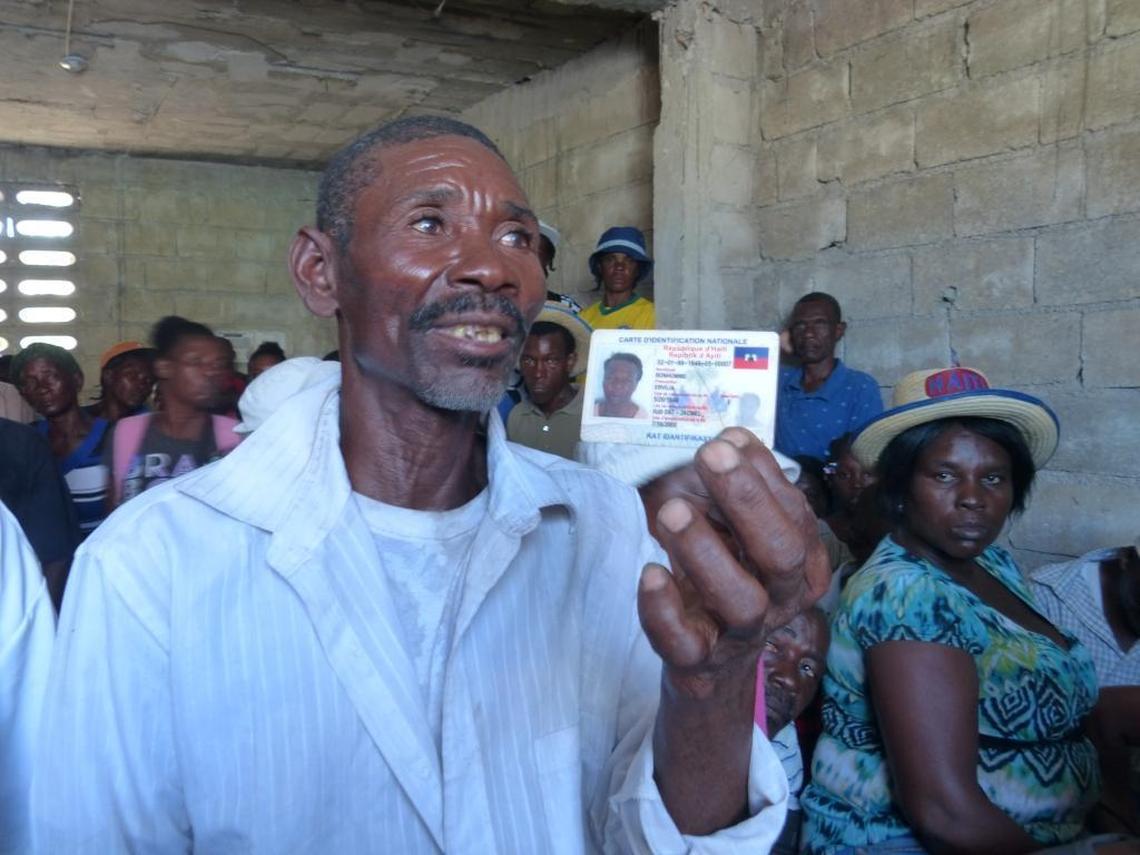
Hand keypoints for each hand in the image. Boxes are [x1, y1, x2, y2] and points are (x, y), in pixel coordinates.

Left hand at [638, 427, 828, 699]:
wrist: (710, 662)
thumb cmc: (727, 575)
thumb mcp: (738, 529)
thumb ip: (740, 486)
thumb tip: (732, 439)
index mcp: (802, 563)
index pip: (795, 515)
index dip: (763, 475)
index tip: (727, 439)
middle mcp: (781, 599)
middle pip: (781, 554)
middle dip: (749, 500)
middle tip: (711, 455)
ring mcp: (740, 634)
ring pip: (740, 601)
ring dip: (705, 551)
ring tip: (672, 510)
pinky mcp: (697, 660)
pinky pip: (686, 643)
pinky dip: (665, 609)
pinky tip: (651, 573)